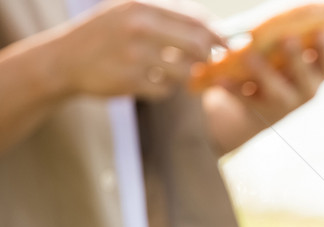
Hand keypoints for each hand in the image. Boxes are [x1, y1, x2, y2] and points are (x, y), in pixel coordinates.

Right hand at [58, 0, 222, 99]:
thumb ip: (167, 16)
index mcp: (143, 6)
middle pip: (198, 46)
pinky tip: (151, 82)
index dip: (217, 35)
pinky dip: (164, 89)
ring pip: (185, 71)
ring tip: (170, 72)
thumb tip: (213, 27)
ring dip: (184, 76)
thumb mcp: (130, 12)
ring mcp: (135, 55)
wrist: (64, 59)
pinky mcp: (130, 81)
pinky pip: (166, 90)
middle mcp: (140, 27)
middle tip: (204, 65)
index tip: (227, 46)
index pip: (196, 19)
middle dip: (207, 59)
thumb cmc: (106, 35)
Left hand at [213, 31, 323, 124]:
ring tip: (249, 55)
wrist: (260, 104)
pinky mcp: (259, 110)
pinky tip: (222, 78)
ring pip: (277, 92)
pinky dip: (234, 89)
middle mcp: (304, 92)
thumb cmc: (278, 66)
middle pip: (304, 78)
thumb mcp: (289, 56)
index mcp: (315, 75)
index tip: (321, 31)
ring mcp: (283, 104)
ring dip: (264, 73)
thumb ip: (289, 41)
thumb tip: (275, 17)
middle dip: (296, 59)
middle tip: (287, 39)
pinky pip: (246, 100)